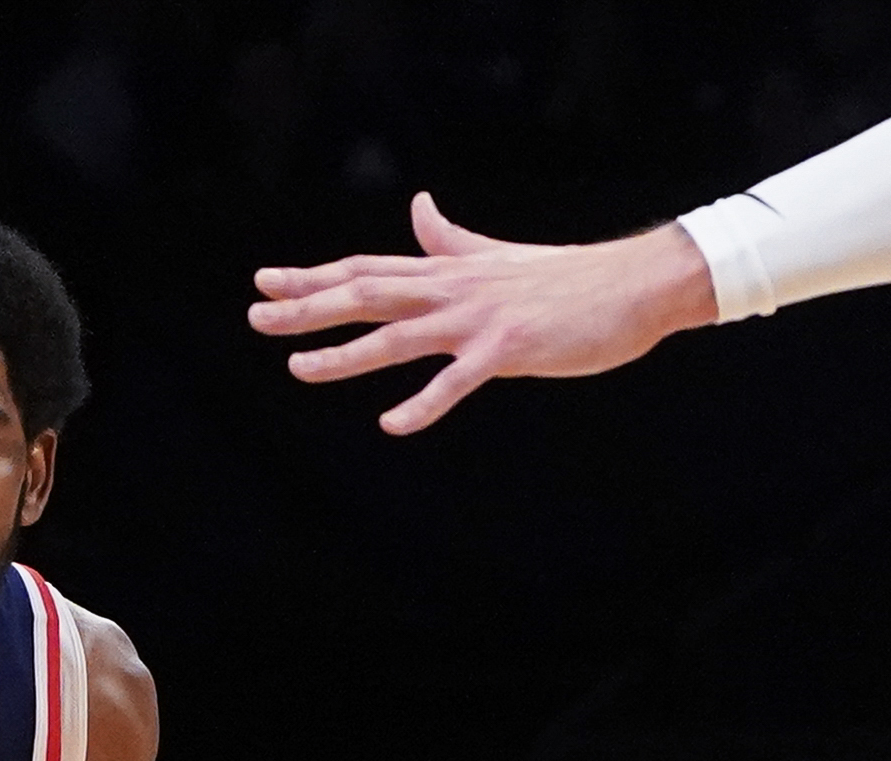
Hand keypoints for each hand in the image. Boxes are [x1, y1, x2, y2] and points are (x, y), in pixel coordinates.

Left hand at [249, 194, 719, 434]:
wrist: (635, 284)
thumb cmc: (567, 277)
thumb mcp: (495, 256)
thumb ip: (449, 240)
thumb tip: (418, 207)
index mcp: (447, 272)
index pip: (366, 271)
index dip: (312, 278)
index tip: (264, 283)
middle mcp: (452, 291)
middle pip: (365, 295)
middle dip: (307, 308)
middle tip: (255, 316)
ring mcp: (477, 320)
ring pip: (397, 337)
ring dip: (344, 355)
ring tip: (297, 369)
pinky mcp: (508, 348)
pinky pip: (457, 381)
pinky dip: (424, 403)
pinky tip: (392, 424)